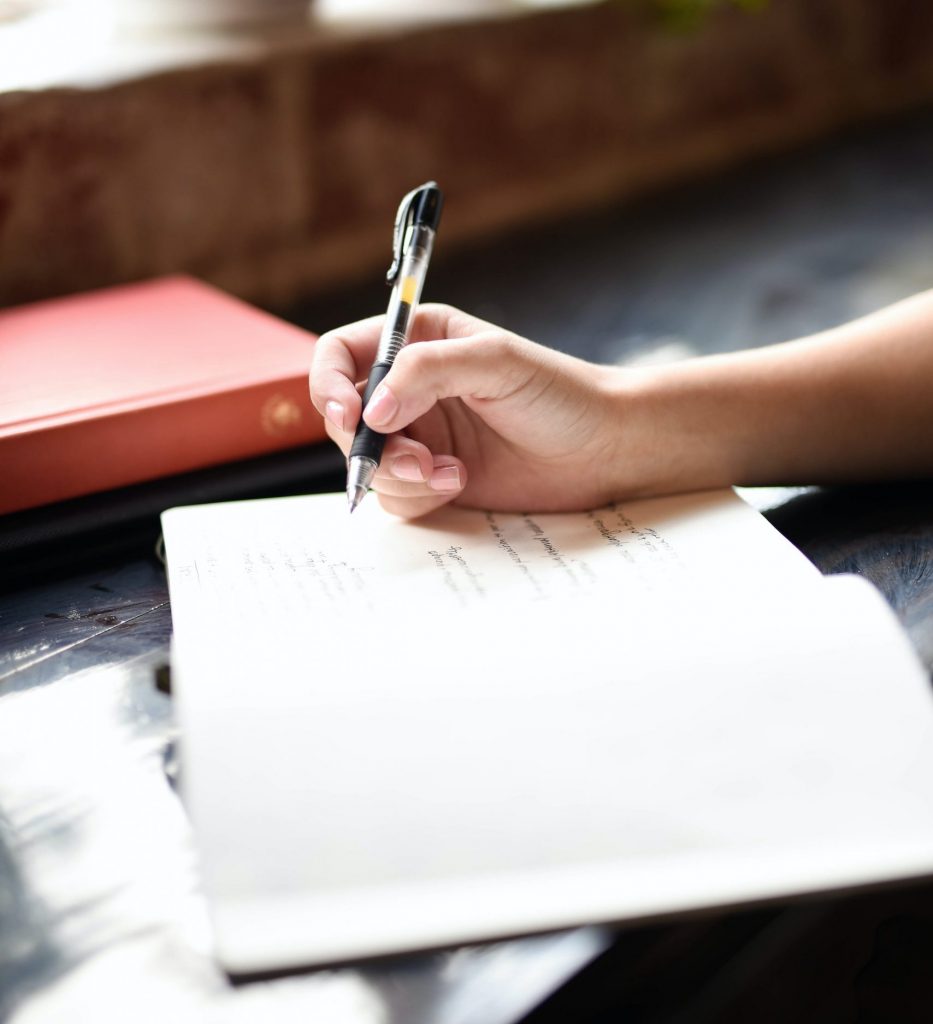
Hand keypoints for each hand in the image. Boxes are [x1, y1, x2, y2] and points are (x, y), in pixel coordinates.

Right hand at [309, 305, 631, 517]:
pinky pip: (395, 496)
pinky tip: (459, 483)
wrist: (603, 449)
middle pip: (345, 419)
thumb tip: (370, 412)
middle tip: (415, 459)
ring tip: (448, 474)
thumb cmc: (560, 393)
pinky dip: (419, 496)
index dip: (329, 385)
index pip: (340, 356)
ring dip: (398, 476)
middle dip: (370, 446)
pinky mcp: (433, 479)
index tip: (349, 416)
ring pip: (367, 464)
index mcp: (418, 342)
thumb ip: (427, 372)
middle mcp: (410, 389)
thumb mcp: (495, 363)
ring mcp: (420, 437)